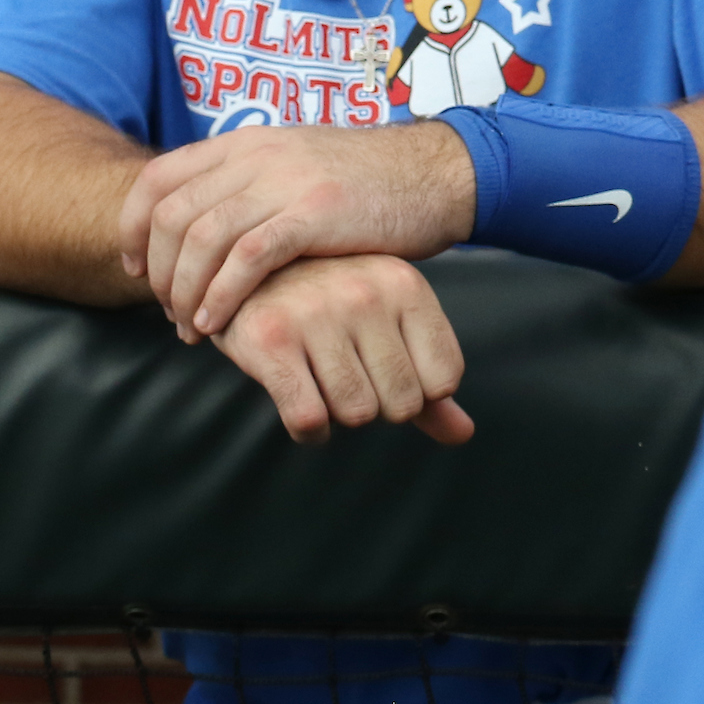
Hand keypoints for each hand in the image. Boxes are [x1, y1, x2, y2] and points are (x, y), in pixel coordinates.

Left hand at [119, 121, 475, 339]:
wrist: (432, 174)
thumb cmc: (361, 184)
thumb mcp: (291, 167)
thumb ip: (244, 186)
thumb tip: (196, 225)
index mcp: (243, 143)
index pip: (158, 178)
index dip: (133, 227)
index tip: (135, 270)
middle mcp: (255, 154)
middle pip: (172, 214)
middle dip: (157, 271)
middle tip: (166, 312)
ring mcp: (285, 180)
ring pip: (203, 237)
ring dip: (184, 291)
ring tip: (190, 329)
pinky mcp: (315, 212)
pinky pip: (248, 257)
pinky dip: (222, 294)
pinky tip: (216, 323)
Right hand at [209, 255, 471, 446]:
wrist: (239, 268)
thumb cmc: (325, 302)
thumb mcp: (385, 322)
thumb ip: (425, 377)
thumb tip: (463, 435)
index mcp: (404, 284)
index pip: (443, 381)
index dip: (415, 392)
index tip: (382, 372)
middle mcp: (365, 294)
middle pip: (401, 404)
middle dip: (375, 407)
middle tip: (345, 377)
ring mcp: (317, 313)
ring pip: (356, 413)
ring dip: (338, 415)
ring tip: (319, 382)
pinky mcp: (270, 338)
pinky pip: (309, 418)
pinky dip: (308, 431)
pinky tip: (297, 404)